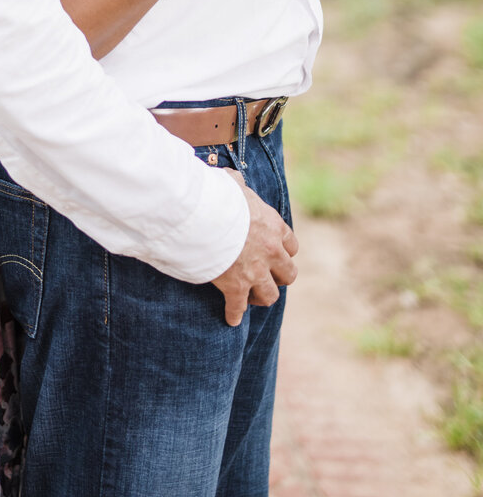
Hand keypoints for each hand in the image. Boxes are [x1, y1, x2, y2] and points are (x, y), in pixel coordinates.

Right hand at [212, 170, 298, 326]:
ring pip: (270, 295)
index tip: (275, 253)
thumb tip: (234, 177)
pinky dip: (234, 313)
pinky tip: (231, 318)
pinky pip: (238, 307)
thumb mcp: (232, 183)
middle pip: (288, 274)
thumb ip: (237, 184)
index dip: (283, 250)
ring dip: (262, 296)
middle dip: (278, 276)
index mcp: (273, 226)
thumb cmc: (217, 196)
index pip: (291, 244)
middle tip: (265, 276)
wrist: (205, 215)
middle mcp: (270, 251)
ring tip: (251, 296)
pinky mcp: (237, 286)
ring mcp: (255, 271)